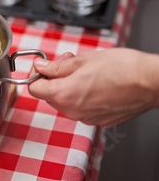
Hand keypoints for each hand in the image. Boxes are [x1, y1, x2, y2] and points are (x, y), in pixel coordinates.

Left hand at [28, 48, 158, 127]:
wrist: (150, 82)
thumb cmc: (121, 68)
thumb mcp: (81, 59)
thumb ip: (55, 66)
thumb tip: (39, 66)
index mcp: (64, 95)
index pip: (33, 89)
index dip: (36, 74)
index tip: (44, 65)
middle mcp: (73, 111)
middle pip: (49, 95)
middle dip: (54, 78)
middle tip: (68, 61)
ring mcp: (87, 118)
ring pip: (66, 101)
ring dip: (69, 86)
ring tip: (86, 71)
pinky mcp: (100, 120)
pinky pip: (82, 108)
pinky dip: (84, 95)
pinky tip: (97, 83)